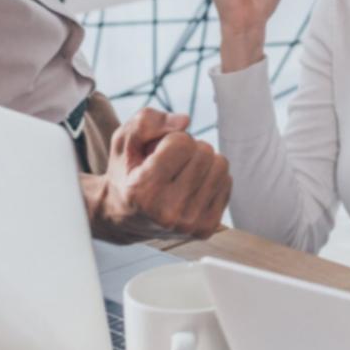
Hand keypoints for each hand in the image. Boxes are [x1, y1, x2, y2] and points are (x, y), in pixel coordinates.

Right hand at [82, 107, 231, 242]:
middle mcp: (168, 213)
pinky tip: (191, 187)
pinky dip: (211, 178)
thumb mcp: (123, 142)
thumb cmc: (126, 175)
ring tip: (181, 174)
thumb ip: (146, 122)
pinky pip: (227, 182)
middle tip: (170, 164)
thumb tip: (185, 121)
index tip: (156, 155)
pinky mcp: (207, 228)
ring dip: (203, 162)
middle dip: (189, 149)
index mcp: (144, 192)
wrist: (124, 219)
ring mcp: (190, 224)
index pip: (182, 142)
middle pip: (205, 152)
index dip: (170, 140)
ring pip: (221, 165)